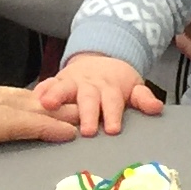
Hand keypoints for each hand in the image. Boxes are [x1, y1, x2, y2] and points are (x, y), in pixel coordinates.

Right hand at [35, 51, 161, 137]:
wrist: (100, 59)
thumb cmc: (116, 82)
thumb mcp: (133, 86)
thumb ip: (143, 98)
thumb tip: (157, 107)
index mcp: (110, 88)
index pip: (113, 102)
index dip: (113, 115)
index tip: (113, 129)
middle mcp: (90, 85)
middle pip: (88, 99)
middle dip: (87, 114)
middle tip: (87, 130)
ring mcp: (72, 81)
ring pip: (64, 88)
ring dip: (56, 95)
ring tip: (47, 105)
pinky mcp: (57, 80)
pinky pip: (47, 84)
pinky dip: (41, 90)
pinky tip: (33, 97)